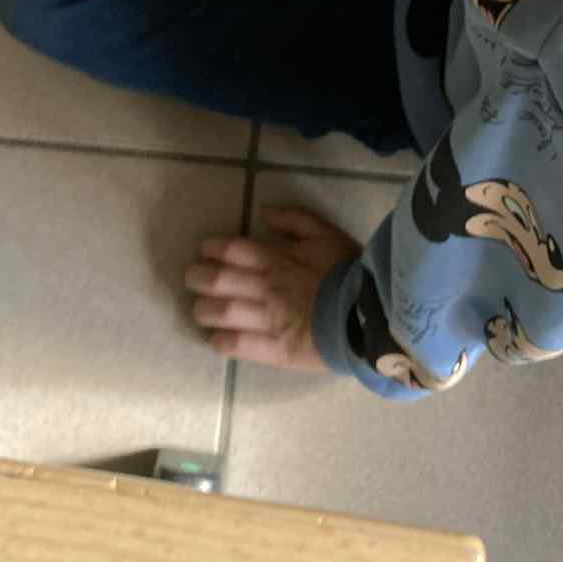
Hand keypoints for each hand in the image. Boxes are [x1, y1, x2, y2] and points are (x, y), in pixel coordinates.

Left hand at [184, 206, 361, 371]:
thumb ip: (295, 219)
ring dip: (204, 310)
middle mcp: (265, 288)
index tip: (205, 251)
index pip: (232, 250)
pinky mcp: (275, 349)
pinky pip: (240, 345)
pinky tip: (215, 340)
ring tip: (199, 310)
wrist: (370, 314)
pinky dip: (222, 342)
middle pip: (219, 280)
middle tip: (192, 278)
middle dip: (198, 278)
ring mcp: (268, 320)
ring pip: (223, 313)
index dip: (211, 249)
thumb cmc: (349, 271)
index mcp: (276, 258)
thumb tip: (264, 212)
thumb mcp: (327, 233)